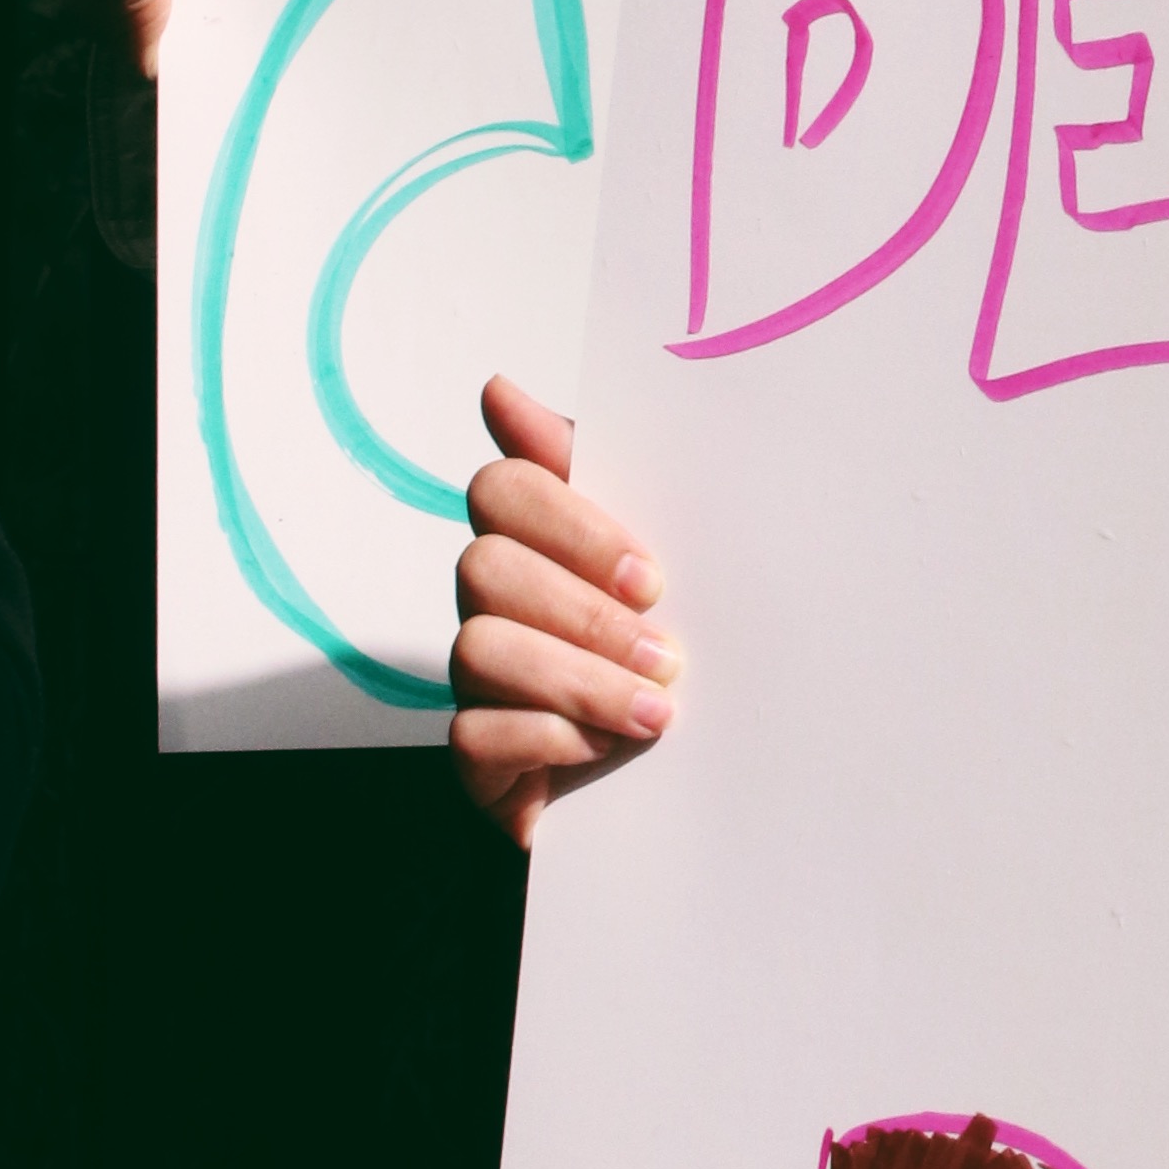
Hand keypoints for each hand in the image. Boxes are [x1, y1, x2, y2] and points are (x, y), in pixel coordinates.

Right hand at [451, 374, 680, 846]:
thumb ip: (608, 469)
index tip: (651, 577)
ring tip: (657, 710)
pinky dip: (549, 738)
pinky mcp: (477, 757)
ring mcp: (479, 679)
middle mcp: (494, 602)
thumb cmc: (672, 649)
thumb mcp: (669, 555)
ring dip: (580, 680)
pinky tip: (606, 748)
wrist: (693, 780)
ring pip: (479, 648)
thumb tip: (499, 387)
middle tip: (666, 651)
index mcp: (538, 540)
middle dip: (584, 613)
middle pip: (485, 567)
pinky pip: (475, 733)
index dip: (571, 527)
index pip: (505, 489)